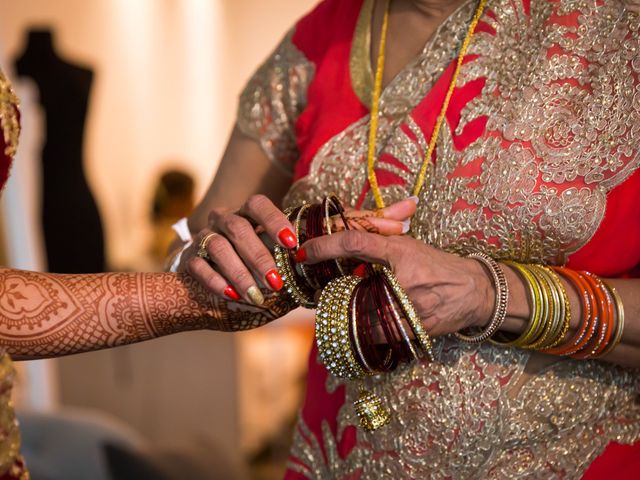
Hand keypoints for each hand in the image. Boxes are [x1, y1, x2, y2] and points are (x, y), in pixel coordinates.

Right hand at [179, 195, 417, 304]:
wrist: (219, 295)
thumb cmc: (276, 272)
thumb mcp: (316, 256)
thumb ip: (359, 229)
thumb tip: (408, 208)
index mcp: (259, 216)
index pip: (266, 206)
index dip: (279, 221)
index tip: (295, 244)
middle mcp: (231, 220)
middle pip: (239, 222)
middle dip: (259, 248)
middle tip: (279, 278)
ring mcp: (209, 239)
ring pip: (219, 244)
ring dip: (240, 270)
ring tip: (261, 296)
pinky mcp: (192, 261)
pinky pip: (199, 266)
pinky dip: (216, 282)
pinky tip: (234, 298)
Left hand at [298, 231, 494, 335]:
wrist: (474, 292)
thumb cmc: (435, 265)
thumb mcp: (406, 244)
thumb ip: (373, 237)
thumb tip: (338, 221)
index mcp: (399, 250)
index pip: (354, 242)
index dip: (324, 245)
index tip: (302, 252)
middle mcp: (401, 279)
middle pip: (347, 285)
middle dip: (328, 289)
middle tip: (318, 290)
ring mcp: (407, 307)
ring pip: (356, 313)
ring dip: (340, 311)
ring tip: (336, 306)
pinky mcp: (410, 331)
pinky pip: (371, 334)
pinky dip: (358, 329)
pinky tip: (355, 324)